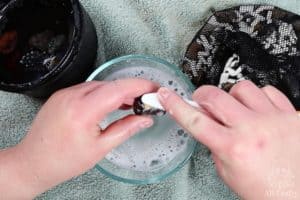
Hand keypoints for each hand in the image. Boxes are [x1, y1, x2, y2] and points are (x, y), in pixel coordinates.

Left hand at [0, 79, 156, 198]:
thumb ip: (126, 129)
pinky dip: (102, 93)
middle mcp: (72, 97)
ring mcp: (65, 94)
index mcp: (82, 111)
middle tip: (145, 98)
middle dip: (131, 89)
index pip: (118, 89)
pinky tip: (110, 102)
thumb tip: (144, 119)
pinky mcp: (61, 95)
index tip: (153, 87)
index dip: (139, 86)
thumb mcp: (100, 148)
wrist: (33, 162)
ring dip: (116, 91)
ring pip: (99, 85)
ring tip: (130, 102)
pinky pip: (87, 88)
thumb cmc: (63, 160)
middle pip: (110, 84)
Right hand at [158, 80, 299, 199]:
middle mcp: (254, 130)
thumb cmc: (264, 189)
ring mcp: (274, 119)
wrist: (297, 194)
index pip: (195, 120)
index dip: (175, 105)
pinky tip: (257, 110)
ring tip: (236, 110)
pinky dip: (257, 97)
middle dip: (202, 97)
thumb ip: (214, 143)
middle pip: (214, 96)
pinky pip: (268, 91)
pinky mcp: (292, 115)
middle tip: (203, 103)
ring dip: (232, 97)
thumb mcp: (227, 171)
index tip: (166, 95)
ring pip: (241, 87)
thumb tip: (206, 121)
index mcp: (234, 148)